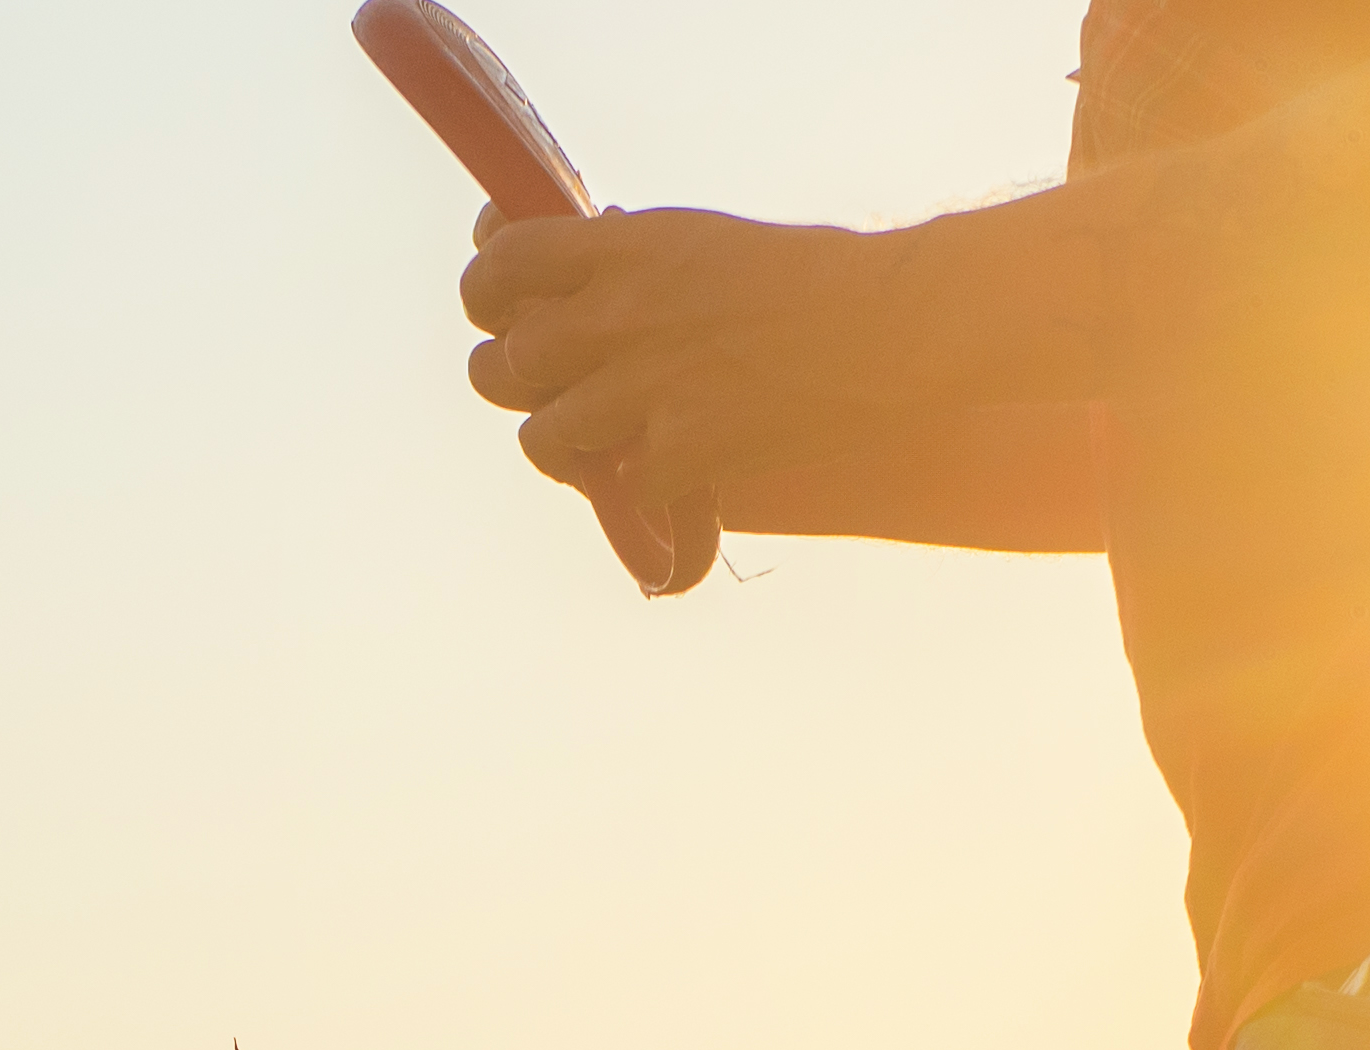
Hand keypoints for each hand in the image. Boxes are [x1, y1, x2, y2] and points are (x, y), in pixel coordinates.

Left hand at [461, 209, 948, 512]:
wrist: (885, 328)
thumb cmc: (804, 278)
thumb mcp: (696, 242)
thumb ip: (622, 263)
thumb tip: (557, 279)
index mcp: (624, 250)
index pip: (505, 263)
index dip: (484, 290)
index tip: (492, 306)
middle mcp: (621, 316)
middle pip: (508, 362)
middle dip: (511, 378)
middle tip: (531, 382)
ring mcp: (646, 388)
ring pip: (545, 436)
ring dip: (562, 443)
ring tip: (590, 439)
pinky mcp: (680, 451)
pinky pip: (622, 485)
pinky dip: (643, 487)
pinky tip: (669, 472)